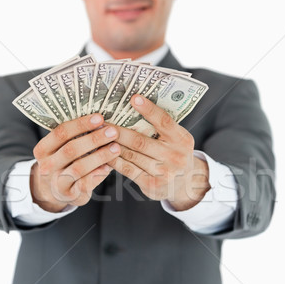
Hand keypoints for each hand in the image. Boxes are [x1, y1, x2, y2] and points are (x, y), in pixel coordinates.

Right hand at [31, 113, 120, 210]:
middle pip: (70, 149)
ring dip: (100, 156)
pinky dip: (98, 174)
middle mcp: (46, 166)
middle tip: (112, 132)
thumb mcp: (62, 148)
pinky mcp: (68, 195)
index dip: (81, 124)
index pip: (61, 132)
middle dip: (94, 139)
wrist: (57, 190)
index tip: (99, 118)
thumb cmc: (65, 163)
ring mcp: (56, 181)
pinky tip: (109, 167)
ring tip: (116, 148)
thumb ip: (76, 136)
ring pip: (78, 167)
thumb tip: (102, 120)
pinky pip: (85, 184)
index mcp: (43, 149)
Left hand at [110, 95, 210, 209]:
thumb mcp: (177, 139)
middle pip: (141, 141)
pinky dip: (114, 161)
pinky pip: (128, 169)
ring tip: (99, 136)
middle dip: (119, 131)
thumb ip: (162, 127)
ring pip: (131, 155)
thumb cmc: (175, 154)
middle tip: (103, 123)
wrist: (185, 184)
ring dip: (112, 145)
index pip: (164, 122)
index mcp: (182, 140)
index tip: (134, 98)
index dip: (149, 110)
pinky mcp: (152, 185)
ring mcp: (164, 172)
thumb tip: (135, 106)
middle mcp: (175, 156)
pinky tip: (104, 153)